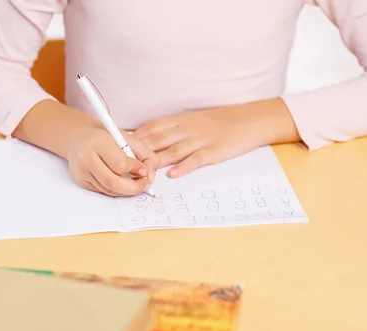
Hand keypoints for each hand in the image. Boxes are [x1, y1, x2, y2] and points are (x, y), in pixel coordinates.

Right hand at [67, 129, 159, 195]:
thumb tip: (151, 176)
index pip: (120, 164)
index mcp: (98, 142)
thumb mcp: (126, 138)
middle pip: (113, 182)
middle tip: (145, 185)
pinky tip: (124, 183)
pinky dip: (117, 190)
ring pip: (109, 190)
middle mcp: (86, 158)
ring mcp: (82, 171)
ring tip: (137, 184)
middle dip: (134, 188)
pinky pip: (103, 191)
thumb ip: (144, 154)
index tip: (144, 170)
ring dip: (127, 191)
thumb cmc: (104, 136)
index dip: (136, 170)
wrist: (77, 136)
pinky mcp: (81, 181)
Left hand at [133, 99, 299, 177]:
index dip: (134, 138)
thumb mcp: (193, 120)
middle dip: (138, 153)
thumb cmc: (219, 122)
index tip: (118, 148)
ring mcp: (199, 139)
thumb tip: (152, 139)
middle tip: (123, 165)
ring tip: (142, 173)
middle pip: (157, 140)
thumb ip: (173, 129)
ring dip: (156, 162)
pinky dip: (183, 167)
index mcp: (180, 120)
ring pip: (172, 151)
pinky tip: (172, 175)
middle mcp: (186, 129)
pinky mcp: (213, 150)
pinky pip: (195, 159)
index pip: (151, 128)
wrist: (247, 120)